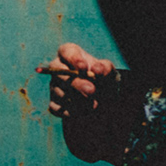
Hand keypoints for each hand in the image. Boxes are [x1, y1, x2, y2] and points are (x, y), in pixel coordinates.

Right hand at [38, 42, 136, 165]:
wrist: (104, 105)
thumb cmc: (106, 83)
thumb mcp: (111, 75)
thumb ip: (105, 69)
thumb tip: (98, 69)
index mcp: (71, 56)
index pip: (65, 51)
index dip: (73, 58)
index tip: (85, 68)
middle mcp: (59, 71)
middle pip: (59, 73)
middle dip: (76, 83)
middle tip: (93, 92)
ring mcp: (55, 89)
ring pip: (58, 93)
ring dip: (76, 100)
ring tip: (94, 106)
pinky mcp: (55, 106)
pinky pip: (57, 109)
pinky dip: (70, 113)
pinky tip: (82, 114)